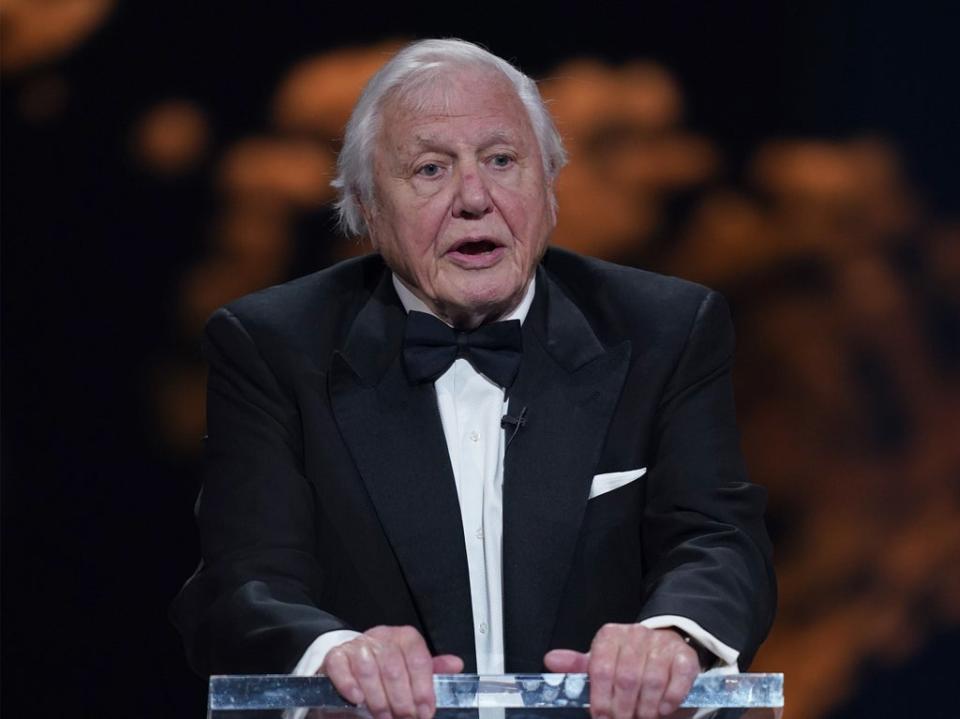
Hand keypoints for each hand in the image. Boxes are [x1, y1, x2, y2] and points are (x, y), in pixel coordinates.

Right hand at [321, 625, 462, 718]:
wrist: (350, 670)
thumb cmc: (384, 674)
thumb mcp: (410, 672)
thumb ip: (430, 671)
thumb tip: (455, 665)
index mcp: (402, 638)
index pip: (416, 655)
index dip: (423, 686)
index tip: (425, 710)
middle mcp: (380, 637)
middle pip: (393, 665)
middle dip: (401, 698)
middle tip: (405, 718)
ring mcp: (356, 646)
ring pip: (368, 668)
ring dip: (377, 698)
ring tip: (384, 716)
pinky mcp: (334, 657)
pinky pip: (340, 667)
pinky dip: (349, 685)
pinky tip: (357, 700)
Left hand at [544, 624, 699, 718]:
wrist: (662, 650)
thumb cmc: (626, 661)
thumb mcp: (600, 663)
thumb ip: (577, 666)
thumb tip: (551, 660)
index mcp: (611, 636)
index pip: (601, 669)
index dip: (600, 699)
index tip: (600, 717)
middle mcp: (636, 634)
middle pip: (627, 678)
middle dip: (623, 709)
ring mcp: (662, 644)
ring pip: (652, 681)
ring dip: (646, 708)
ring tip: (642, 716)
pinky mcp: (685, 655)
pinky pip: (679, 679)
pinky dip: (671, 699)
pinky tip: (663, 708)